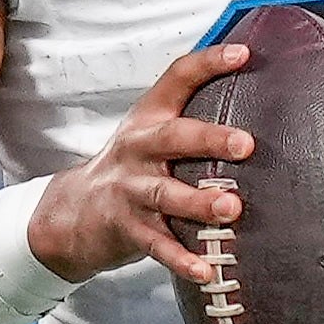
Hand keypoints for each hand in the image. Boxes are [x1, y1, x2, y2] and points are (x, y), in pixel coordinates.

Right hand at [31, 38, 253, 283]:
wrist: (72, 212)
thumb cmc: (130, 168)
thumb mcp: (150, 134)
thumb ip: (191, 117)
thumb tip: (251, 92)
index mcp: (148, 119)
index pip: (178, 78)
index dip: (209, 63)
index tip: (243, 54)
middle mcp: (138, 149)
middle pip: (174, 137)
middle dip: (210, 139)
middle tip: (246, 145)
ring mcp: (132, 190)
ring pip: (167, 194)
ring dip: (200, 203)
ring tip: (231, 209)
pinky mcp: (129, 229)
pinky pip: (158, 246)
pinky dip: (182, 259)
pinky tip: (206, 270)